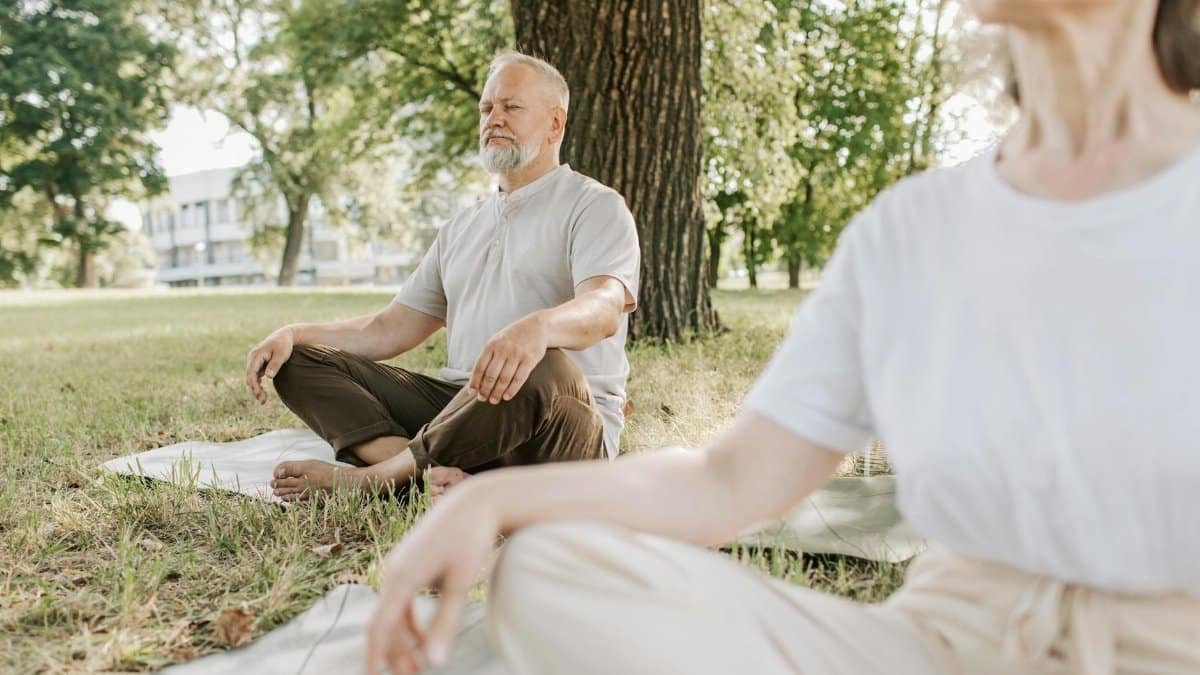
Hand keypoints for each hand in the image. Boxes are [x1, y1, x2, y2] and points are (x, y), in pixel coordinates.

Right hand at [245, 326, 294, 403]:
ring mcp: (254, 361)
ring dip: (256, 388)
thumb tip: (268, 377)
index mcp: (256, 355)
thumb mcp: (281, 354)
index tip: (259, 394)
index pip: (251, 372)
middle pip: (250, 377)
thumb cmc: (283, 345)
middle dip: (255, 389)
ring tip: (263, 400)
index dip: (253, 384)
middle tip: (263, 401)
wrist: (284, 337)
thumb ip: (275, 365)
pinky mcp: (258, 364)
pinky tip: (262, 393)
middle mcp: (252, 358)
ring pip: (252, 378)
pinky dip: (258, 384)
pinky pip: (255, 376)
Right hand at [366, 486, 500, 673]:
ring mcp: (401, 566)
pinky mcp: (411, 563)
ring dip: (403, 640)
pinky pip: (402, 600)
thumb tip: (435, 663)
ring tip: (418, 666)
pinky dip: (410, 621)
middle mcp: (394, 571)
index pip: (380, 626)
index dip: (375, 656)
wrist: (474, 502)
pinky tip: (423, 637)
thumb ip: (445, 624)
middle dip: (394, 653)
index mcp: (401, 577)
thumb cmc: (470, 539)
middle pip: (385, 623)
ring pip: (393, 613)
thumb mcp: (460, 584)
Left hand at [468, 314, 547, 403]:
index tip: (472, 393)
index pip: (480, 367)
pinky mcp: (530, 359)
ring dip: (497, 392)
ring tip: (494, 400)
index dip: (475, 382)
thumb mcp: (497, 340)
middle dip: (485, 390)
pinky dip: (512, 389)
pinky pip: (519, 378)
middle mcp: (503, 349)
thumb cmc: (514, 337)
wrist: (537, 326)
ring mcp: (517, 354)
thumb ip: (488, 356)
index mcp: (492, 345)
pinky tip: (507, 397)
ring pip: (504, 379)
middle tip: (483, 399)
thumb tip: (475, 377)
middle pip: (491, 375)